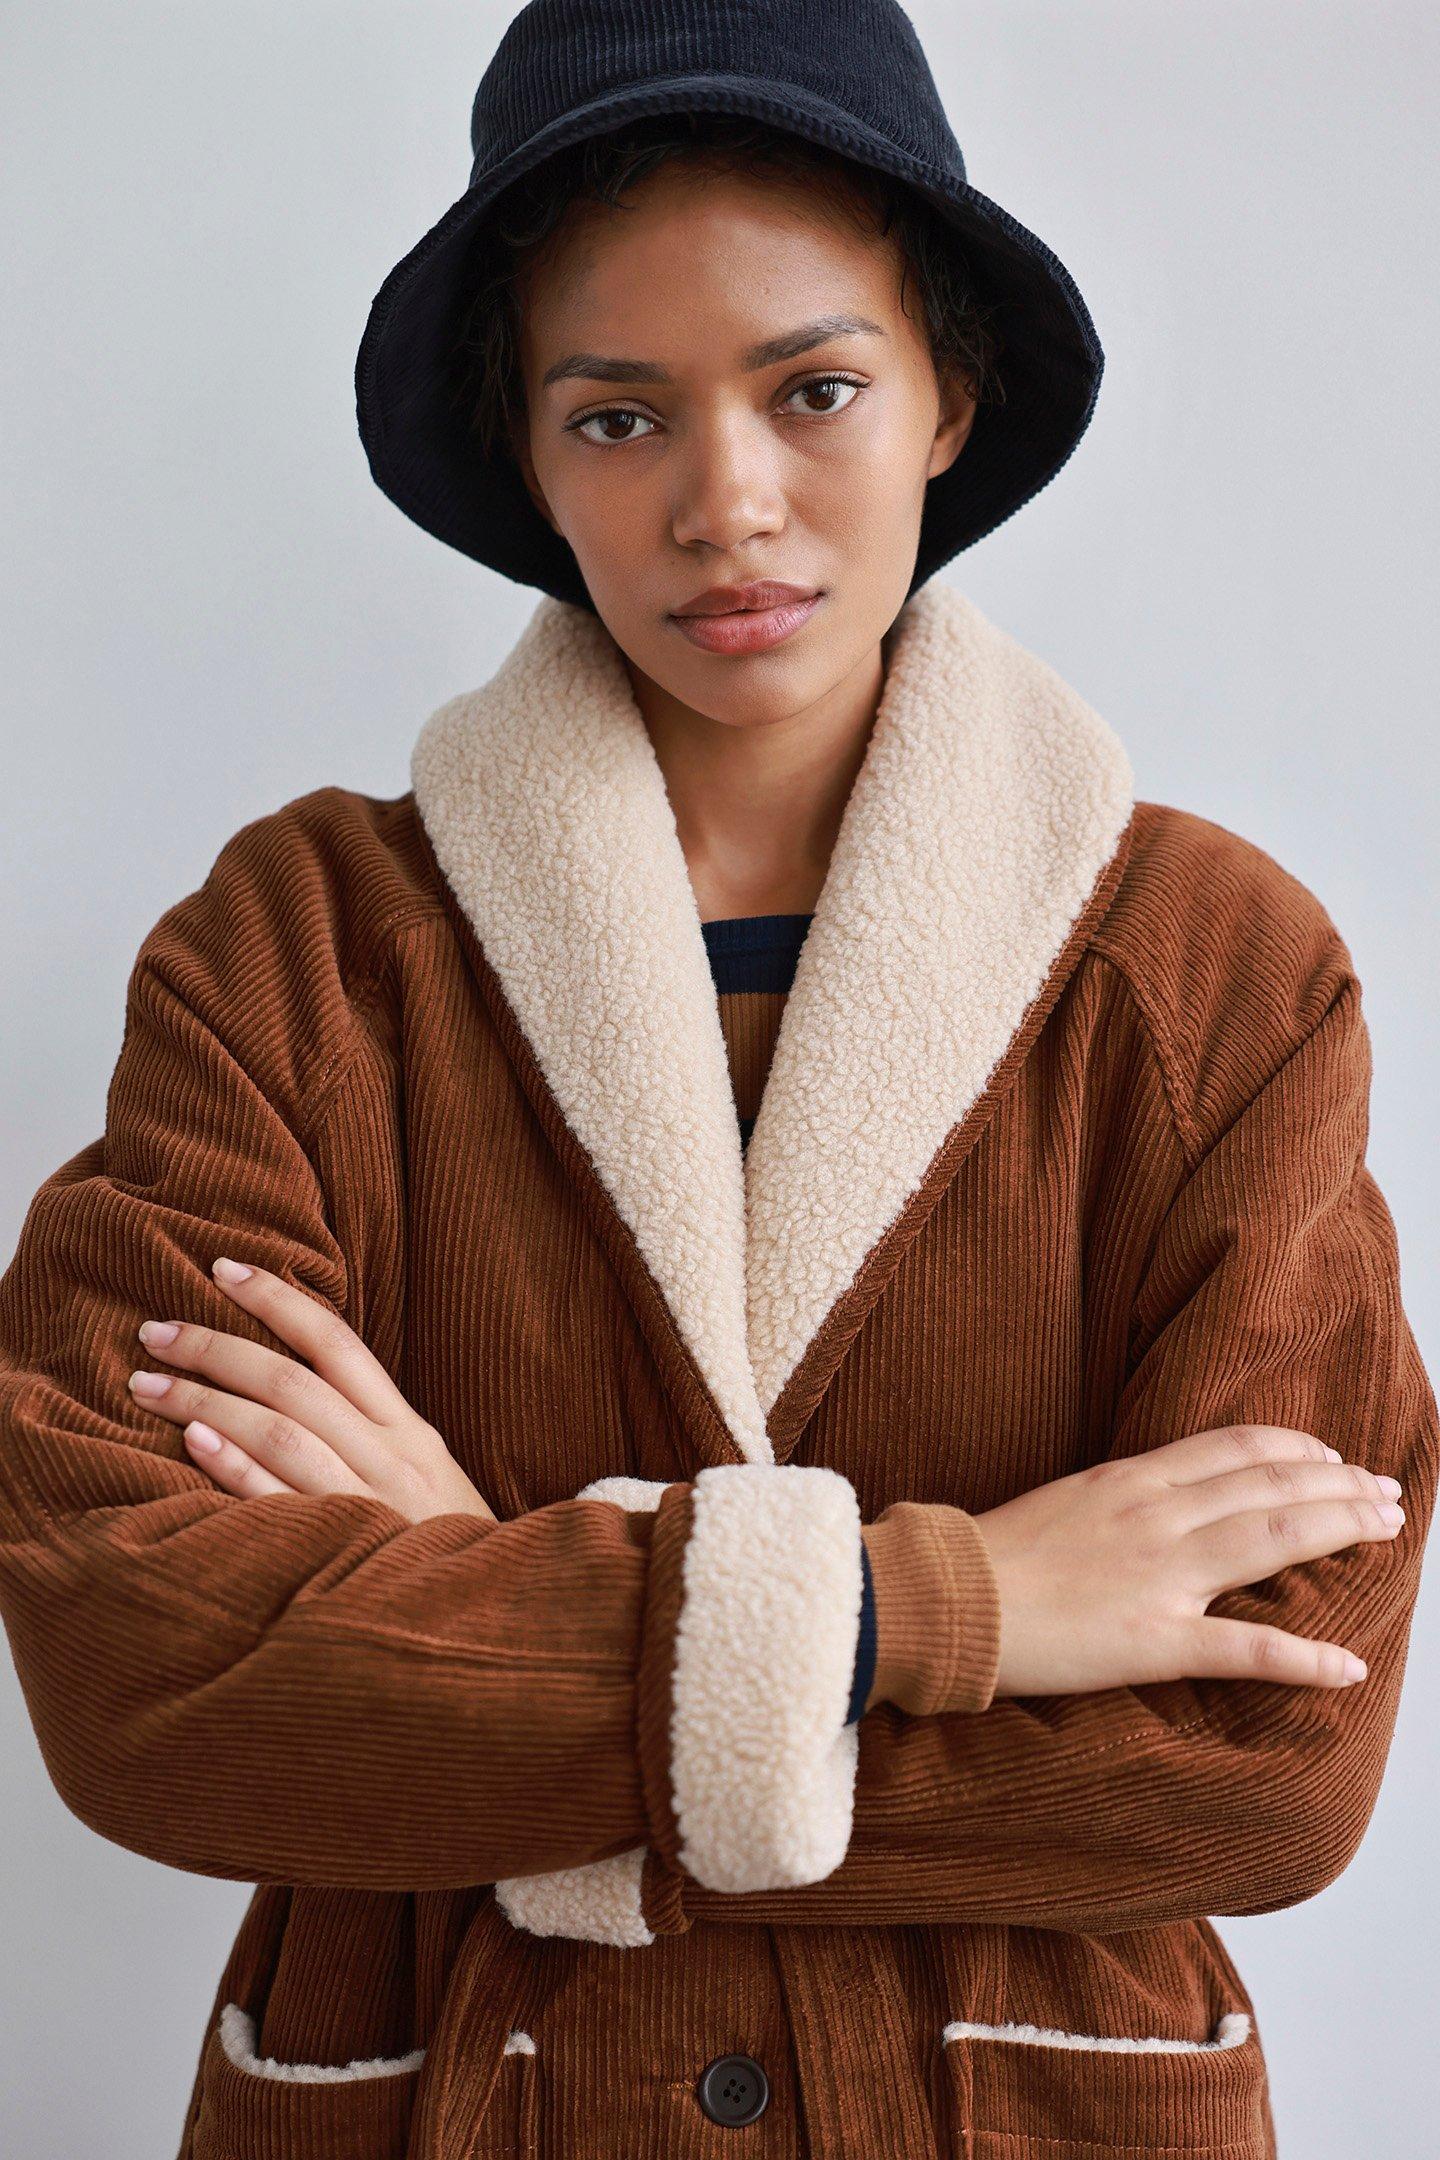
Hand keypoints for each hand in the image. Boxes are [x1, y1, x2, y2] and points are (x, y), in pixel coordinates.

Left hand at [126, 1255, 497, 1524]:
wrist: (496, 1622)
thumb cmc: (446, 1552)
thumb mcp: (428, 1477)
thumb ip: (372, 1433)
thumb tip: (290, 1382)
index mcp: (409, 1431)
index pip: (337, 1343)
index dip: (279, 1299)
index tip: (223, 1269)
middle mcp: (391, 1457)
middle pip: (292, 1381)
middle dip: (216, 1348)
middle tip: (153, 1332)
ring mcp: (369, 1504)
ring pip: (280, 1431)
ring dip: (205, 1400)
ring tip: (147, 1384)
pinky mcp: (347, 1555)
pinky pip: (281, 1501)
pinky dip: (236, 1467)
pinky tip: (193, 1442)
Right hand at [972, 1423, 1403, 1697]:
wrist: (947, 1597)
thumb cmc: (992, 1554)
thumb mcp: (1065, 1498)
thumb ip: (1123, 1496)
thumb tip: (1164, 1494)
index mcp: (1133, 1480)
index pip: (1235, 1449)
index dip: (1295, 1451)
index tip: (1332, 1457)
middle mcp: (1158, 1515)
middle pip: (1270, 1487)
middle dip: (1340, 1487)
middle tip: (1388, 1493)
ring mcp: (1160, 1576)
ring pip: (1272, 1541)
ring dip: (1340, 1531)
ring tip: (1388, 1532)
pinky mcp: (1153, 1641)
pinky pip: (1243, 1649)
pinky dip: (1303, 1659)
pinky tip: (1346, 1666)